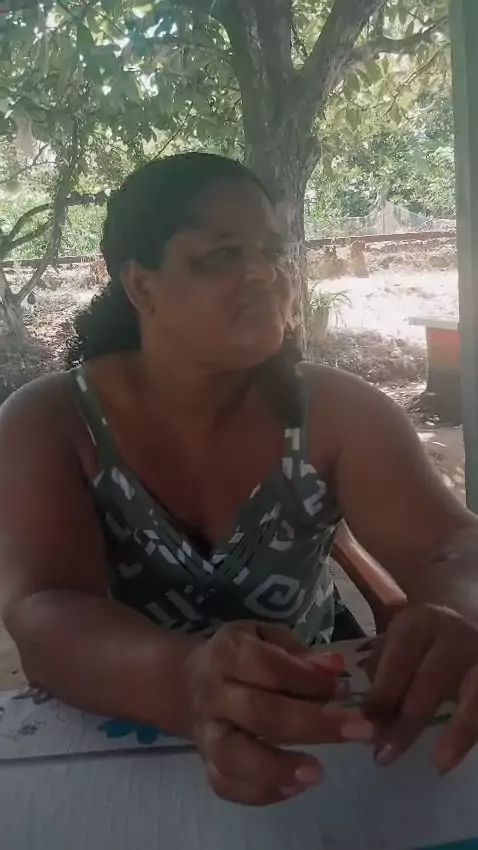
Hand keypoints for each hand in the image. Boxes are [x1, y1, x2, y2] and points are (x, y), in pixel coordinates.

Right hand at [184, 621, 374, 805]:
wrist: (189, 682)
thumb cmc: (241, 657)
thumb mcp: (266, 638)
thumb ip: (299, 653)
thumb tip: (335, 668)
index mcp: (227, 654)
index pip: (267, 666)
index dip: (306, 678)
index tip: (342, 687)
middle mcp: (213, 694)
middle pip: (259, 713)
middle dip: (312, 724)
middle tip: (359, 731)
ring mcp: (206, 732)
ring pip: (233, 756)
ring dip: (278, 768)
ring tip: (319, 774)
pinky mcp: (205, 763)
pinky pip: (226, 785)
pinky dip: (260, 793)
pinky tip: (296, 788)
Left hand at [366, 604, 477, 773]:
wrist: (466, 618)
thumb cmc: (423, 640)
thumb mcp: (398, 641)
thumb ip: (382, 672)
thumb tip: (365, 719)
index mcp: (419, 624)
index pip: (399, 661)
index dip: (382, 696)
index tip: (365, 725)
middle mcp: (454, 635)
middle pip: (432, 680)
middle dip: (409, 721)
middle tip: (386, 754)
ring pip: (474, 695)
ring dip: (458, 732)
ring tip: (440, 764)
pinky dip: (474, 731)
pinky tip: (458, 754)